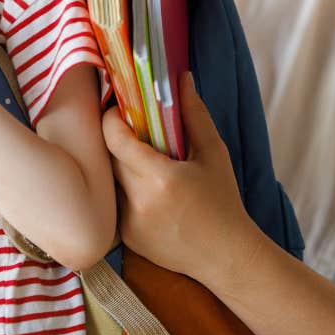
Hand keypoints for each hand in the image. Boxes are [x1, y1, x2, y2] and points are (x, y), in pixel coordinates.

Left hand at [102, 71, 260, 284]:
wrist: (225, 255)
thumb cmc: (223, 201)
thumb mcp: (214, 154)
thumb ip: (194, 114)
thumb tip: (182, 78)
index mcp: (161, 178)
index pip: (115, 139)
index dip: (112, 118)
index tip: (120, 109)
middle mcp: (139, 202)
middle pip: (109, 157)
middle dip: (117, 138)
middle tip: (133, 128)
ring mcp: (129, 223)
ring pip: (110, 180)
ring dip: (120, 165)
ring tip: (143, 158)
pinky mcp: (126, 238)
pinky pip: (116, 202)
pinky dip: (126, 190)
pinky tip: (148, 190)